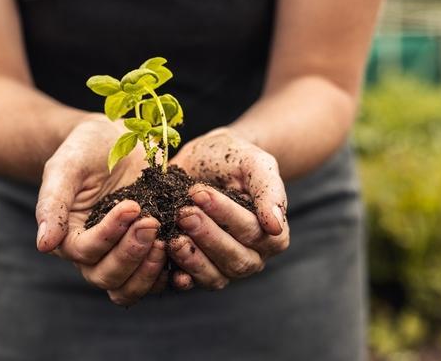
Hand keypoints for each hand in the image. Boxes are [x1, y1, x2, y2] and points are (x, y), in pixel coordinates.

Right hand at [36, 114, 167, 305]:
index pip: (85, 252)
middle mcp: (94, 255)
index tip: (132, 205)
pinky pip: (158, 278)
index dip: (109, 235)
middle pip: (107, 277)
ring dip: (149, 271)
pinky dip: (171, 273)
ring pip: (130, 287)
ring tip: (167, 240)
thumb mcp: (65, 167)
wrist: (115, 139)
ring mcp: (123, 256)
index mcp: (69, 237)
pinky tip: (184, 250)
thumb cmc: (84, 149)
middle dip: (131, 254)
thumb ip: (52, 203)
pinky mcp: (149, 251)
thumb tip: (44, 245)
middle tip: (151, 222)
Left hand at [168, 127, 288, 289]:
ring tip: (172, 236)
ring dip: (192, 258)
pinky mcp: (198, 271)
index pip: (253, 232)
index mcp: (273, 234)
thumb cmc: (233, 158)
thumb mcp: (254, 163)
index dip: (226, 215)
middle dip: (207, 236)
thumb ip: (269, 189)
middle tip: (184, 213)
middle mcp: (252, 256)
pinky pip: (192, 282)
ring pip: (215, 276)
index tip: (201, 194)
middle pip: (235, 259)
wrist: (204, 159)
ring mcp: (224, 267)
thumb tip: (275, 225)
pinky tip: (165, 259)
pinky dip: (179, 275)